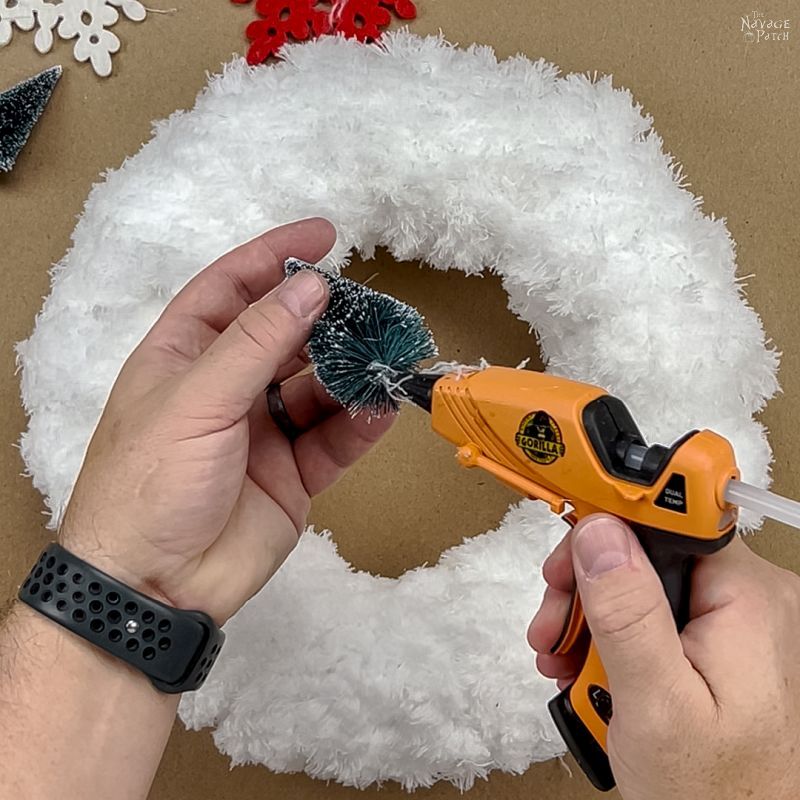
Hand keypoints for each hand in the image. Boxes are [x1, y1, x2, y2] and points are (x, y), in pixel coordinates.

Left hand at [60, 218, 393, 624]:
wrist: (152, 588)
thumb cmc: (151, 482)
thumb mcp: (197, 399)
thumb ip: (257, 342)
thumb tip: (310, 286)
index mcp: (185, 356)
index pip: (231, 289)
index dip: (274, 257)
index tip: (325, 235)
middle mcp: (225, 387)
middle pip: (286, 337)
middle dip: (328, 321)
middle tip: (375, 307)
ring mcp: (262, 432)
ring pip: (318, 389)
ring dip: (353, 374)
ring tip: (391, 358)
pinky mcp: (292, 475)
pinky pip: (333, 440)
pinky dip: (359, 426)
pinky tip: (381, 410)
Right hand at [528, 514, 799, 799]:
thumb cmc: (716, 794)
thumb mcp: (655, 703)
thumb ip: (627, 613)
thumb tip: (599, 533)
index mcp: (746, 600)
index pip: (670, 519)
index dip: (612, 517)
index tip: (568, 532)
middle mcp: (745, 602)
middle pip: (645, 553)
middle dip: (587, 586)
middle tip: (554, 621)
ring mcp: (730, 625)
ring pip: (641, 585)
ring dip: (592, 619)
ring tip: (563, 657)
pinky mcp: (714, 645)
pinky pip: (653, 617)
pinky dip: (613, 639)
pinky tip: (588, 667)